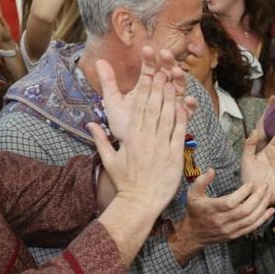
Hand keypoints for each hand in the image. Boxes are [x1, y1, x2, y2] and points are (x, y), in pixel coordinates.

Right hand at [88, 58, 186, 211]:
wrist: (140, 202)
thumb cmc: (125, 182)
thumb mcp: (109, 160)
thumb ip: (100, 139)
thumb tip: (89, 124)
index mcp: (131, 137)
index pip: (139, 108)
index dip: (145, 90)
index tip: (149, 76)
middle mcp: (147, 138)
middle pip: (154, 107)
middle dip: (159, 88)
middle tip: (163, 71)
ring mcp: (161, 146)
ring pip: (168, 117)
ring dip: (171, 98)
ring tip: (174, 83)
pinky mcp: (175, 156)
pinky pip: (179, 133)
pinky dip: (182, 118)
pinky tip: (184, 106)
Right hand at [168, 169, 274, 259]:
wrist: (193, 235)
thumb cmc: (194, 211)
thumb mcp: (192, 194)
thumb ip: (201, 181)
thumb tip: (212, 170)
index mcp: (212, 209)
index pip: (231, 202)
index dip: (243, 193)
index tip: (250, 184)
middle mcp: (221, 221)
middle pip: (244, 211)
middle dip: (257, 198)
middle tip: (265, 187)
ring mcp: (229, 230)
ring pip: (250, 220)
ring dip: (262, 207)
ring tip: (269, 196)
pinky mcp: (234, 235)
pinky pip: (251, 228)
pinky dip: (262, 219)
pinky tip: (270, 211)